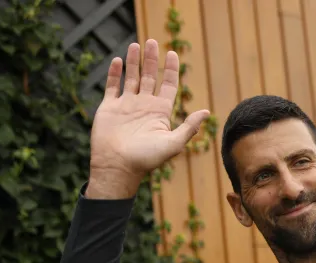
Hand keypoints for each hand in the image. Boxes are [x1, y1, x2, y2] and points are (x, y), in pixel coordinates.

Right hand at [87, 39, 209, 197]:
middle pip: (150, 76)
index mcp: (160, 111)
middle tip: (153, 41)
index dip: (171, 69)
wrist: (118, 167)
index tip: (173, 53)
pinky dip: (114, 73)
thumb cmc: (146, 159)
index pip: (168, 85)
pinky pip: (112, 86)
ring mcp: (126, 105)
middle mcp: (144, 105)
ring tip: (136, 44)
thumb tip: (207, 111)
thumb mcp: (173, 143)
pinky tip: (117, 60)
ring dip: (133, 61)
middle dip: (152, 59)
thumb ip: (189, 126)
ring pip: (131, 77)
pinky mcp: (109, 108)